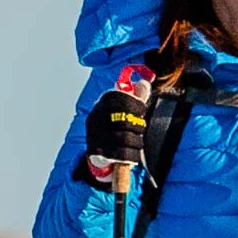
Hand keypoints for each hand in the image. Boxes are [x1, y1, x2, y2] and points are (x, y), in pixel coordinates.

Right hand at [72, 66, 155, 191]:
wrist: (101, 154)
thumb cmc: (117, 128)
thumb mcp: (126, 110)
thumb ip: (136, 96)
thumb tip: (144, 83)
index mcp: (101, 104)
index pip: (118, 98)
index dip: (135, 104)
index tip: (142, 110)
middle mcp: (94, 119)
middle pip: (123, 119)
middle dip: (138, 126)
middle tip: (140, 129)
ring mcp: (93, 136)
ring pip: (124, 138)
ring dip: (137, 142)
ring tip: (137, 142)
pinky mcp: (96, 153)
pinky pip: (121, 154)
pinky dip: (132, 154)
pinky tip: (134, 153)